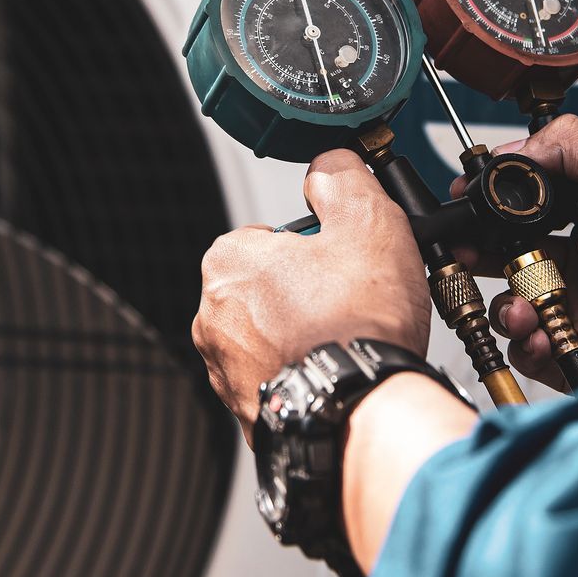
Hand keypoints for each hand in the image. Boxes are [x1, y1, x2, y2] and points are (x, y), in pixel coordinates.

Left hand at [194, 150, 432, 443]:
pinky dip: (302, 376)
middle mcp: (211, 318)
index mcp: (227, 263)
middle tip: (350, 301)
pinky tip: (336, 373)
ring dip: (302, 336)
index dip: (311, 245)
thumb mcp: (366, 220)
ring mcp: (224, 370)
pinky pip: (276, 380)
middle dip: (305, 293)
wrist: (361, 410)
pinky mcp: (246, 411)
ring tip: (346, 340)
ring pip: (269, 337)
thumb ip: (340, 179)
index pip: (265, 237)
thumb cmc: (358, 321)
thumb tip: (329, 165)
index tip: (340, 259)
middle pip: (267, 288)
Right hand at [469, 117, 577, 427]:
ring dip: (507, 304)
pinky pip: (530, 349)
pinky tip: (543, 336)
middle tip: (472, 253)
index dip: (496, 203)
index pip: (531, 202)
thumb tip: (523, 143)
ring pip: (514, 303)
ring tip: (524, 308)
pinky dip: (526, 344)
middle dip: (485, 253)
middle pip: (511, 253)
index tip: (469, 201)